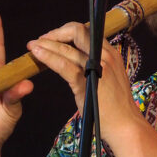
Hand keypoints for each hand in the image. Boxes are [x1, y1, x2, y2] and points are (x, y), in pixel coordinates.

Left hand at [26, 22, 141, 139]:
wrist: (125, 125)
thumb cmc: (117, 106)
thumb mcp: (110, 78)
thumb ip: (98, 65)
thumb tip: (79, 59)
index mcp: (111, 53)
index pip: (88, 31)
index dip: (68, 31)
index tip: (55, 37)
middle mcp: (105, 55)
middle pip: (77, 32)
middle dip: (56, 33)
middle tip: (41, 40)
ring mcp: (96, 67)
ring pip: (67, 48)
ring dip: (46, 44)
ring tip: (32, 46)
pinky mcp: (86, 81)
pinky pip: (63, 64)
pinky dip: (48, 57)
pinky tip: (38, 55)